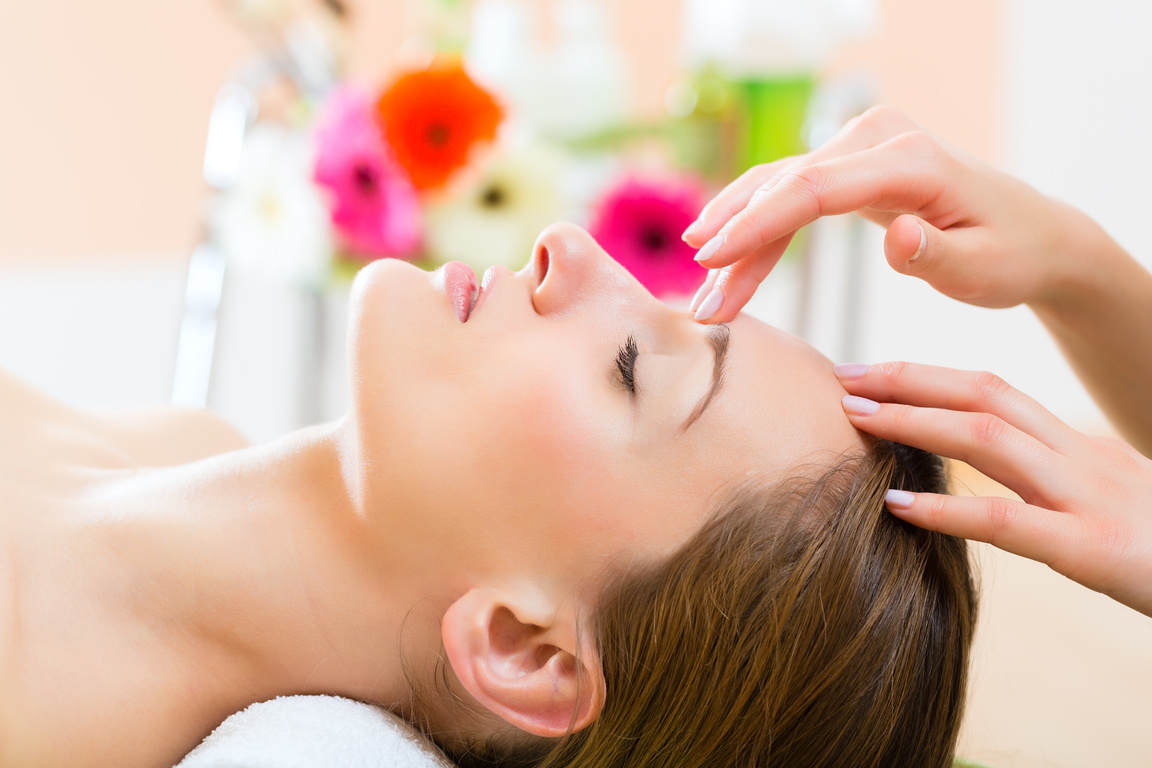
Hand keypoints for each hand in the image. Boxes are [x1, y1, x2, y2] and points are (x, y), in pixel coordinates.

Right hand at [684, 106, 1096, 322]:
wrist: (1035, 234)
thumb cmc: (1012, 255)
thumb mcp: (984, 268)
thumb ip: (937, 255)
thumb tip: (897, 235)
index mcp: (910, 162)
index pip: (814, 188)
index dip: (756, 225)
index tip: (712, 261)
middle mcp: (878, 139)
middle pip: (784, 188)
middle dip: (735, 245)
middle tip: (701, 305)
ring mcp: (861, 146)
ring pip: (778, 189)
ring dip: (737, 239)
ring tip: (704, 292)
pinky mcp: (851, 165)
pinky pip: (791, 194)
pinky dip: (757, 228)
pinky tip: (723, 256)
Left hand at [834, 360, 1151, 618]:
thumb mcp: (1109, 502)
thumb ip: (1053, 484)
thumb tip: (993, 477)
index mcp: (1080, 448)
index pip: (995, 391)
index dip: (929, 375)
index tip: (870, 372)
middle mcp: (1081, 459)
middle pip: (984, 395)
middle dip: (908, 380)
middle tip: (841, 377)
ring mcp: (1088, 499)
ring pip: (989, 439)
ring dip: (914, 421)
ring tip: (854, 419)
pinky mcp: (1095, 550)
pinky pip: (1009, 523)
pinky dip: (947, 510)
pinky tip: (897, 504)